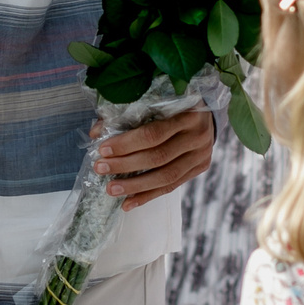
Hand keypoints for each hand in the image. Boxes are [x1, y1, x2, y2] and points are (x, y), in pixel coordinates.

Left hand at [93, 108, 214, 210]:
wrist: (207, 114)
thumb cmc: (174, 104)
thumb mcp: (155, 101)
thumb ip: (127, 114)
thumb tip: (96, 132)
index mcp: (187, 113)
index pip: (154, 134)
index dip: (127, 144)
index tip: (103, 150)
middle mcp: (198, 136)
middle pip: (158, 157)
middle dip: (126, 165)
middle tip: (101, 169)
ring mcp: (201, 154)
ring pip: (166, 177)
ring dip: (135, 186)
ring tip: (112, 190)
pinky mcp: (199, 168)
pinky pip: (171, 187)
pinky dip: (148, 196)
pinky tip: (128, 202)